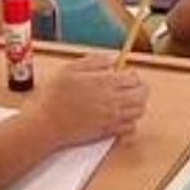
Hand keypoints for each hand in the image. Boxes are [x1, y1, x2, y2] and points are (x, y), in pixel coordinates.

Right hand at [29, 53, 148, 145]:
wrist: (48, 123)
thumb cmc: (55, 96)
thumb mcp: (70, 69)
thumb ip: (94, 61)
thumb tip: (112, 58)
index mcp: (105, 82)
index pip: (134, 77)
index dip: (132, 74)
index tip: (125, 74)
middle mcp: (113, 100)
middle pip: (142, 94)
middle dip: (140, 88)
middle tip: (130, 87)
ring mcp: (112, 117)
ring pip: (140, 110)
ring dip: (137, 104)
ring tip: (127, 101)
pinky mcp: (109, 131)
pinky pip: (131, 127)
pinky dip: (131, 121)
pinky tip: (121, 117)